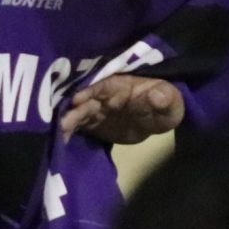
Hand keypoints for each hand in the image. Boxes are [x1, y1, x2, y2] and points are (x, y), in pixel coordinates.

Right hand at [59, 75, 184, 144]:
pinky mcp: (92, 123)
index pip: (104, 87)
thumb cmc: (165, 104)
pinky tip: (60, 142)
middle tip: (62, 123)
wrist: (156, 117)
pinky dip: (69, 133)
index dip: (90, 92)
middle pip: (86, 102)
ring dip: (69, 123)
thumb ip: (165, 99)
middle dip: (74, 111)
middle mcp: (104, 96)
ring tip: (59, 133)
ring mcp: (96, 110)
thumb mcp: (170, 102)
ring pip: (79, 115)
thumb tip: (159, 95)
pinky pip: (78, 127)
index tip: (77, 100)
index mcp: (121, 86)